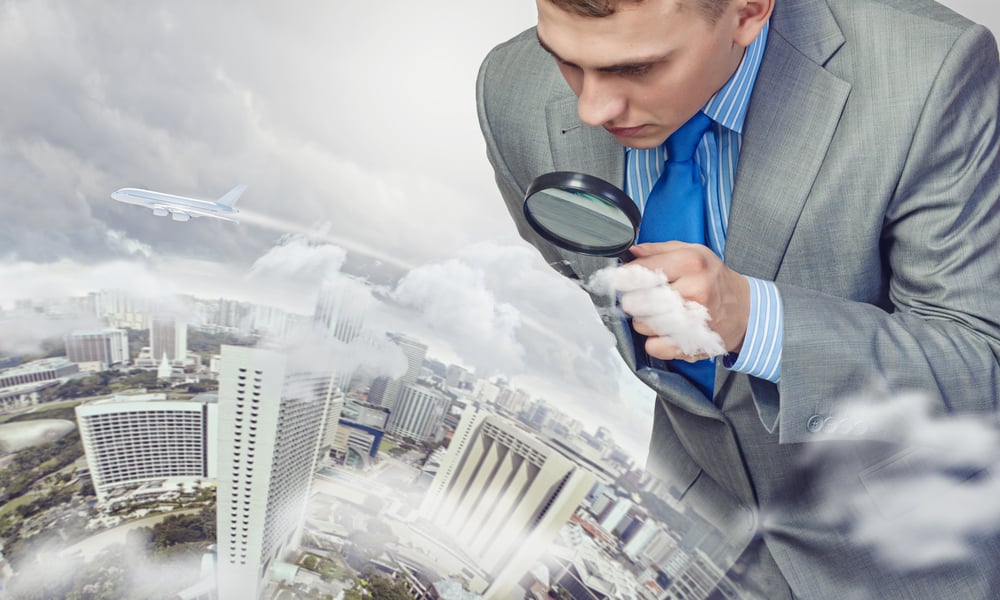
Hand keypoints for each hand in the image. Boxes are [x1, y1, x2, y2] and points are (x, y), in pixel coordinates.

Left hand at [623, 241, 750, 360]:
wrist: (745, 310)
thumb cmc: (714, 279)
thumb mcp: (694, 252)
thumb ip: (659, 250)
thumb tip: (631, 251)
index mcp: (691, 264)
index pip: (642, 272)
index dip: (623, 278)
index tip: (618, 280)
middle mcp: (694, 291)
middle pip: (637, 301)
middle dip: (633, 300)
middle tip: (641, 299)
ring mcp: (694, 321)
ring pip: (643, 325)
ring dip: (643, 321)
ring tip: (657, 314)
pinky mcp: (692, 344)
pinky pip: (654, 347)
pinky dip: (654, 341)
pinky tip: (664, 332)